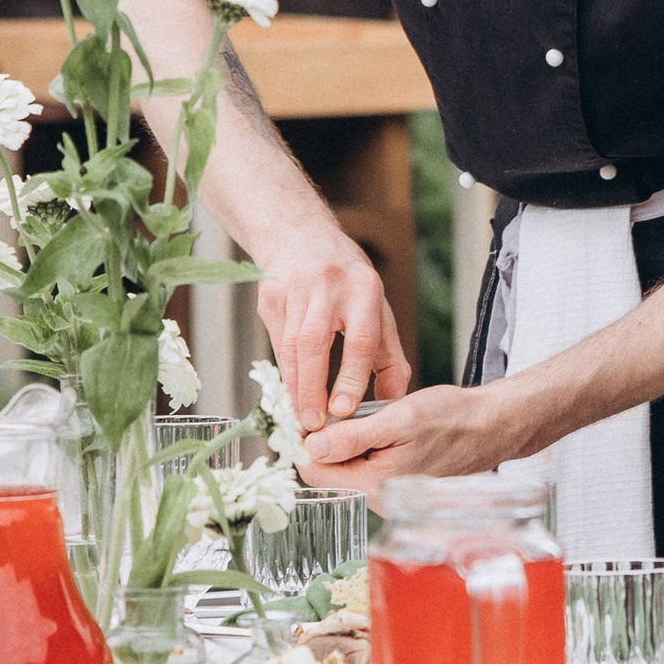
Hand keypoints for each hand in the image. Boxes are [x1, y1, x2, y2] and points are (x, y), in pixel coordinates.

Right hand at [256, 238, 411, 430]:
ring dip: (295, 386)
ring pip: (291, 346)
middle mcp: (329, 284)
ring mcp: (294, 288)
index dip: (350, 377)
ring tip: (302, 418)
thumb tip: (392, 404)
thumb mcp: (377, 311)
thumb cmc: (349, 286)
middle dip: (313, 389)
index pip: (359, 339)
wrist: (302, 238)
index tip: (344, 410)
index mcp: (365, 287)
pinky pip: (278, 343)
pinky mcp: (270, 296)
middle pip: (315, 344)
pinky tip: (292, 394)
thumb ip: (388, 358)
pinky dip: (286, 372)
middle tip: (315, 425)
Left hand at [299, 379, 522, 484]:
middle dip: (322, 440)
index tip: (307, 410)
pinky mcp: (394, 486)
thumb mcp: (398, 419)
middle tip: (332, 406)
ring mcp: (387, 495)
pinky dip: (359, 446)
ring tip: (359, 415)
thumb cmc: (452, 418)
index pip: (314, 471)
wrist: (491, 427)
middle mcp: (379, 499)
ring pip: (343, 468)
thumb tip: (310, 445)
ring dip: (341, 442)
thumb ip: (352, 437)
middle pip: (326, 472)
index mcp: (377, 485)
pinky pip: (361, 468)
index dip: (304, 440)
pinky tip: (373, 427)